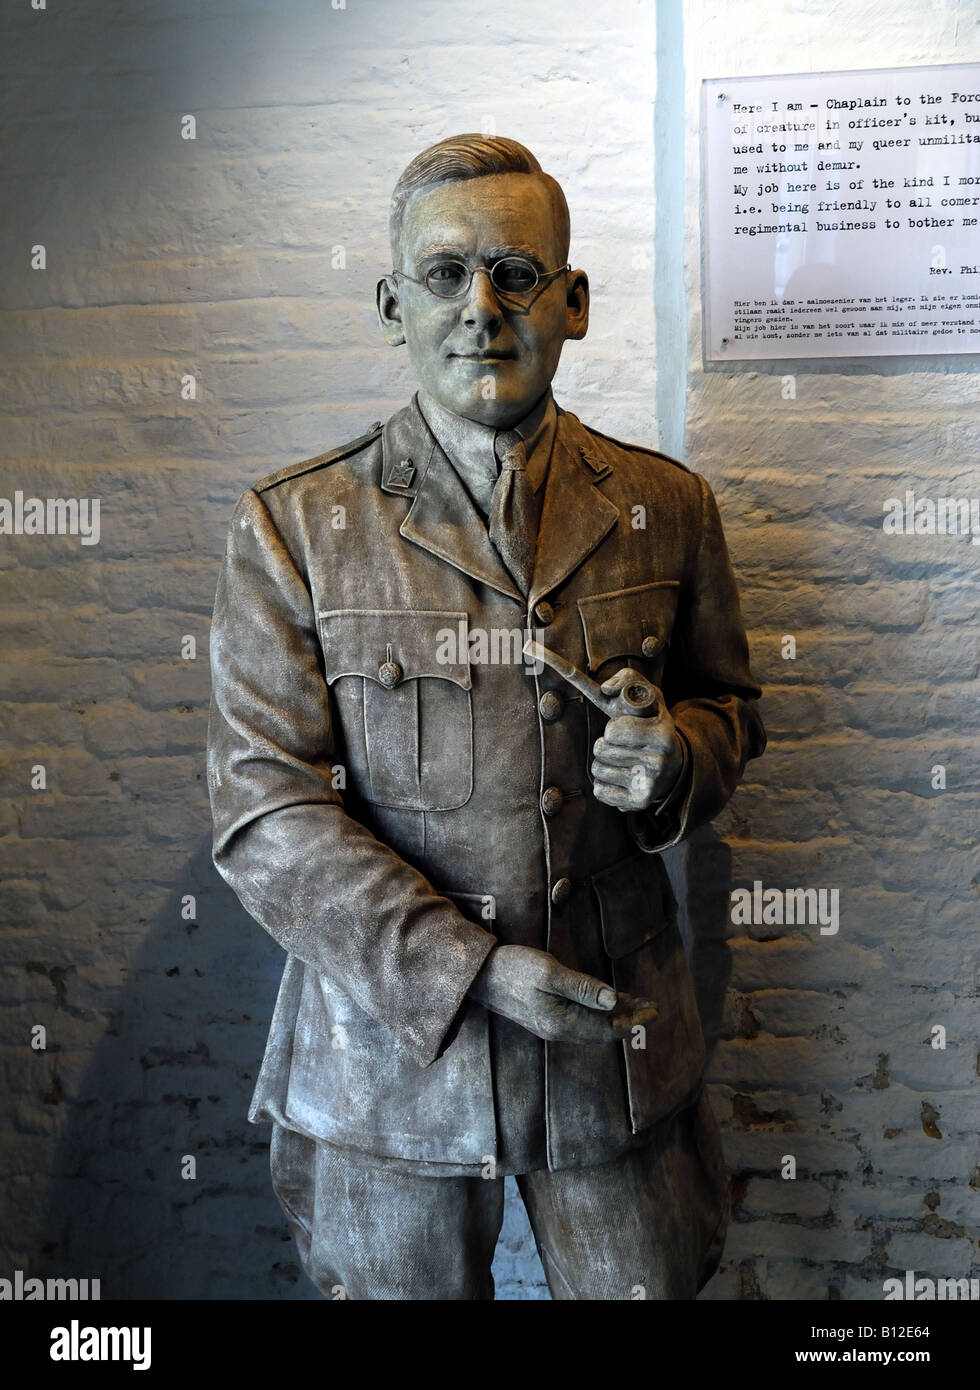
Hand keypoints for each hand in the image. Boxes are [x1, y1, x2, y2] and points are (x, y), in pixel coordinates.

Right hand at [468, 944, 656, 1044]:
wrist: (478, 975)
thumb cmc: (514, 969)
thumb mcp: (549, 973)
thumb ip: (583, 988)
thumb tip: (613, 1002)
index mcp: (562, 1023)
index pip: (608, 1028)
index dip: (634, 1019)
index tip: (655, 1010)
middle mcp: (559, 1031)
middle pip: (603, 1030)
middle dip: (629, 1018)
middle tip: (652, 1007)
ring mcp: (551, 1025)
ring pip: (593, 1025)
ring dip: (616, 1015)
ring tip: (637, 1003)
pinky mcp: (545, 1016)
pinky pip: (581, 1019)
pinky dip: (599, 1011)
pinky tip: (607, 1001)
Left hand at [590, 673, 682, 811]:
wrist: (674, 767)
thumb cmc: (653, 725)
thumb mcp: (649, 697)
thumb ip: (628, 679)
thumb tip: (605, 689)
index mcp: (663, 734)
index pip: (612, 731)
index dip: (612, 728)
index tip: (624, 729)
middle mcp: (659, 761)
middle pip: (601, 749)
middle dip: (605, 744)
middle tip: (621, 746)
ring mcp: (649, 785)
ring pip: (597, 769)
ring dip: (603, 762)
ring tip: (621, 760)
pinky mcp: (638, 803)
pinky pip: (599, 790)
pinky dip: (604, 784)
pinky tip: (620, 778)